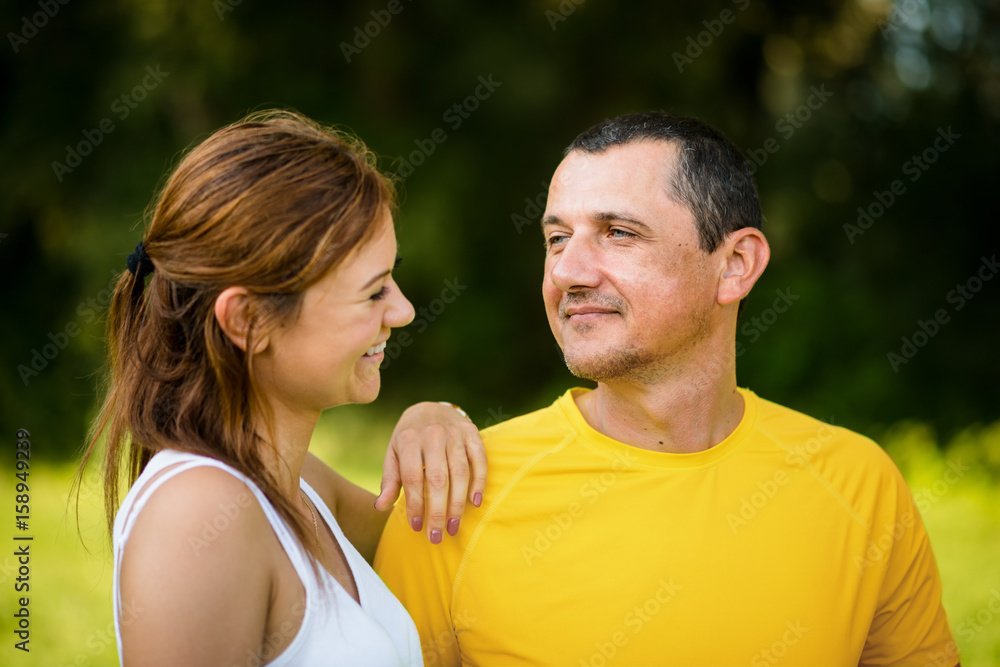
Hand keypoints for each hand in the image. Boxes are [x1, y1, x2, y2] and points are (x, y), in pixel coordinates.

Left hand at [374, 402, 486, 543]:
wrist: (430, 408)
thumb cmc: (409, 439)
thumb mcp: (394, 455)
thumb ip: (389, 480)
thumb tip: (380, 507)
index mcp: (409, 440)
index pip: (412, 478)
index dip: (415, 505)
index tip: (417, 527)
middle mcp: (432, 434)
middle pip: (437, 479)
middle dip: (437, 511)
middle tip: (437, 536)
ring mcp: (454, 432)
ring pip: (460, 472)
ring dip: (457, 503)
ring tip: (453, 526)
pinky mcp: (472, 432)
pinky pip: (479, 459)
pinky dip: (480, 481)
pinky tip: (475, 502)